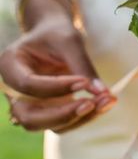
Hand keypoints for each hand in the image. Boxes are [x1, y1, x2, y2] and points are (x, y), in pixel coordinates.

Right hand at [1, 12, 115, 132]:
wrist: (54, 36)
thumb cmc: (57, 33)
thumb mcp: (69, 41)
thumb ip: (82, 65)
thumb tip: (103, 93)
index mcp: (9, 65)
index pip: (28, 85)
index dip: (56, 87)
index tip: (84, 82)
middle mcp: (14, 91)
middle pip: (30, 117)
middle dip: (63, 114)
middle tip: (92, 103)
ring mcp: (29, 105)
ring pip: (49, 125)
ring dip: (79, 118)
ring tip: (107, 100)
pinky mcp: (47, 111)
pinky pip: (64, 123)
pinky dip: (85, 117)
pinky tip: (105, 103)